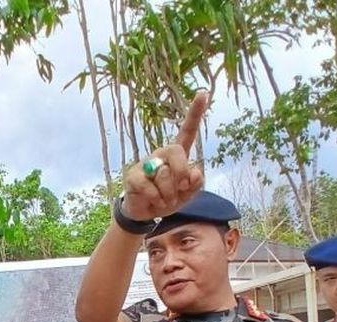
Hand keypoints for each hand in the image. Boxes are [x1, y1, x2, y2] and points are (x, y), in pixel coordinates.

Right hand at [121, 91, 208, 221]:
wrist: (144, 212)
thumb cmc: (168, 198)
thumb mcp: (187, 195)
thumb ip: (196, 184)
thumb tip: (193, 174)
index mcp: (177, 155)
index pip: (187, 132)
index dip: (195, 113)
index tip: (204, 93)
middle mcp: (161, 154)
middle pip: (176, 151)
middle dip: (182, 172)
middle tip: (182, 189)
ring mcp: (145, 163)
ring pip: (164, 174)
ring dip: (170, 194)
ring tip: (165, 201)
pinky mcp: (132, 175)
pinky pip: (149, 186)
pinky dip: (156, 198)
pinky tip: (154, 201)